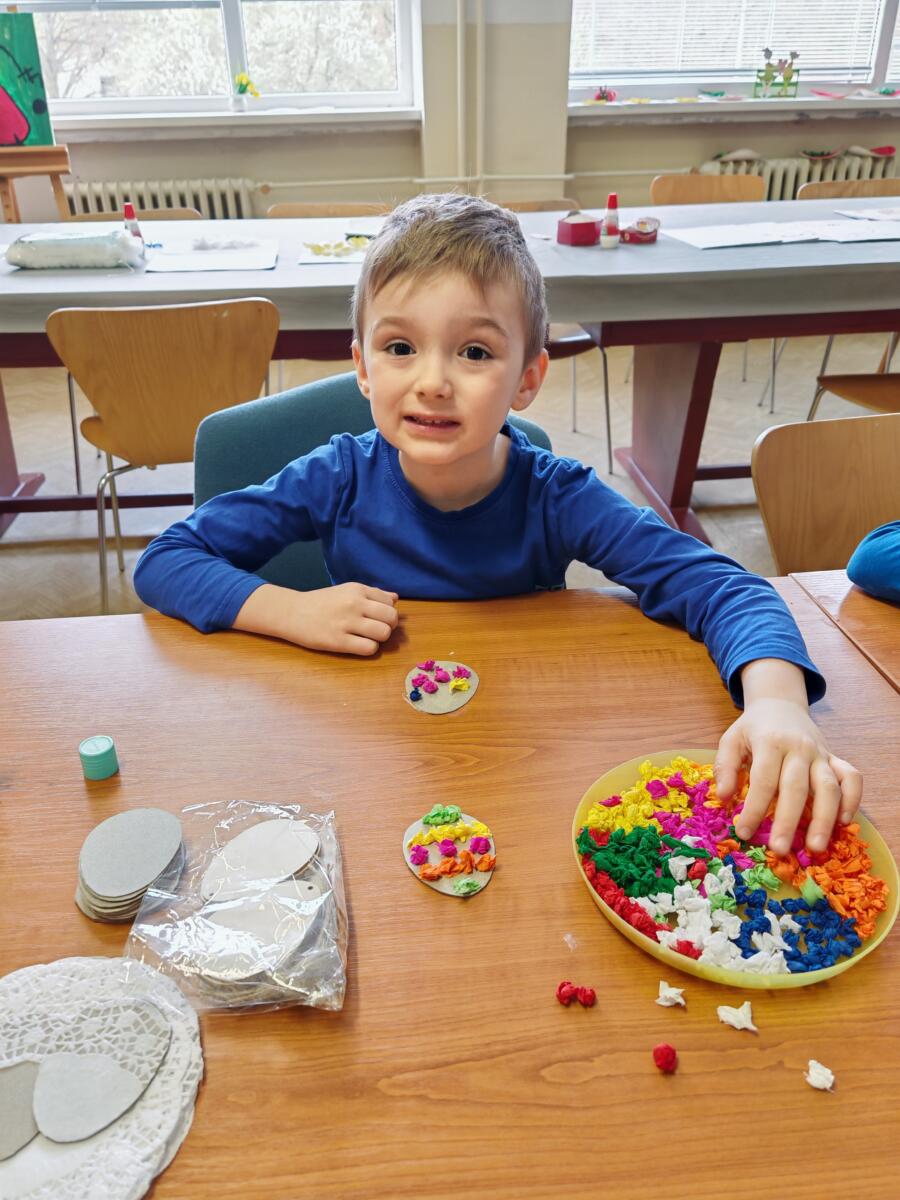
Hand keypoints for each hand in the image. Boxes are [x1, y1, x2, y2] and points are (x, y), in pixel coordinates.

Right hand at [234, 582, 398, 654]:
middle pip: (391, 618)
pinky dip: (369, 649)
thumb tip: (395, 598)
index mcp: (358, 589)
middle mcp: (354, 604)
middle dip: (389, 627)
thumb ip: (371, 594)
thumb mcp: (346, 591)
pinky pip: (369, 648)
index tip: (377, 617)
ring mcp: (346, 623)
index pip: (390, 602)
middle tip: (376, 630)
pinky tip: (359, 645)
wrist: (291, 612)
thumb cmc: (321, 602)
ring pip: (383, 633)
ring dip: (380, 639)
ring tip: (368, 638)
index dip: (387, 612)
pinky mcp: (339, 642)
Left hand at [716, 696, 861, 855]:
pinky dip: (852, 799)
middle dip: (788, 821)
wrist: (781, 705)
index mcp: (770, 742)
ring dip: (824, 819)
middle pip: (797, 787)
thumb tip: (724, 797)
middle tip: (779, 849)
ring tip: (816, 847)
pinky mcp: (835, 758)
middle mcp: (799, 748)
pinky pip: (852, 778)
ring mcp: (821, 753)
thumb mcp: (731, 740)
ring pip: (829, 787)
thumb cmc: (754, 728)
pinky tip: (843, 821)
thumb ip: (725, 766)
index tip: (743, 832)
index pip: (763, 780)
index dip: (754, 808)